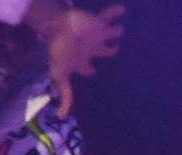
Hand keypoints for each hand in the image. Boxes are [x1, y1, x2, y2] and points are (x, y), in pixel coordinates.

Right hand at [26, 0, 125, 117]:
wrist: (58, 26)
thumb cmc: (59, 50)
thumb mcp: (60, 75)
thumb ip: (65, 94)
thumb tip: (60, 117)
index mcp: (81, 62)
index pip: (88, 69)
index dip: (90, 71)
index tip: (93, 72)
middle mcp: (90, 49)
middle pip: (103, 52)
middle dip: (109, 52)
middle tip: (115, 50)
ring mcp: (95, 36)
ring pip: (109, 35)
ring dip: (115, 33)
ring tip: (120, 30)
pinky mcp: (98, 23)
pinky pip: (109, 17)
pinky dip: (115, 13)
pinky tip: (123, 10)